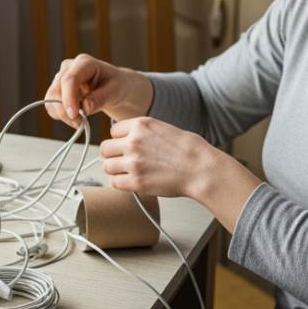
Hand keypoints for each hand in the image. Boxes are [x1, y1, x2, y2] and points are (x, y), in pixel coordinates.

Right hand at [44, 54, 152, 128]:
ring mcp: (60, 78)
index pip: (69, 80)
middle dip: (64, 111)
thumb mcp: (115, 91)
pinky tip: (75, 117)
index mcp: (84, 63)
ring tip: (79, 122)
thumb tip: (85, 108)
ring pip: (50, 99)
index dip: (69, 98)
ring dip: (62, 115)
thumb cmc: (115, 85)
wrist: (113, 86)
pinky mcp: (57, 90)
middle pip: (56, 90)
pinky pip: (51, 105)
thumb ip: (100, 98)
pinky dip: (60, 115)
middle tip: (79, 124)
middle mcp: (69, 68)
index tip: (74, 115)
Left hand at [100, 117, 221, 197]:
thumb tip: (128, 138)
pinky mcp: (136, 181)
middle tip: (125, 160)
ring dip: (116, 170)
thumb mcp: (164, 128)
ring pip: (107, 166)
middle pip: (105, 149)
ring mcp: (133, 162)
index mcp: (141, 125)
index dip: (120, 140)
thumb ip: (143, 132)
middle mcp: (134, 141)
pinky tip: (134, 181)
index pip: (113, 131)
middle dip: (114, 155)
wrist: (202, 169)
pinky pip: (114, 182)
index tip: (128, 146)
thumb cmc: (190, 150)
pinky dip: (122, 183)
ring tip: (130, 172)